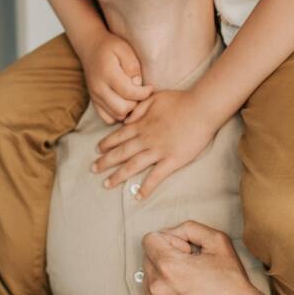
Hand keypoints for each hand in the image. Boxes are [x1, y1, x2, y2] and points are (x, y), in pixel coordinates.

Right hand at [78, 29, 152, 124]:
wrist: (90, 48)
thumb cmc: (111, 47)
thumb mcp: (125, 50)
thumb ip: (133, 67)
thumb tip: (138, 85)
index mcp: (108, 74)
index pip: (129, 93)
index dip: (144, 93)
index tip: (150, 87)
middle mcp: (99, 88)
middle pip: (122, 109)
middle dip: (136, 103)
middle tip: (141, 93)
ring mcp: (95, 97)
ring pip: (116, 116)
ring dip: (128, 110)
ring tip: (133, 97)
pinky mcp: (94, 102)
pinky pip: (107, 118)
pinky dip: (118, 114)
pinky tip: (124, 103)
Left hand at [93, 90, 221, 198]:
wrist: (201, 108)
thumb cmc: (180, 101)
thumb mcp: (154, 98)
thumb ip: (138, 109)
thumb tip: (126, 120)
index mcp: (141, 124)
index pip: (118, 136)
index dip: (106, 144)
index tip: (97, 150)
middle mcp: (145, 139)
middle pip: (120, 153)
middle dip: (104, 162)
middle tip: (93, 169)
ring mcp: (158, 151)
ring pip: (132, 166)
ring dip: (117, 176)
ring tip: (106, 184)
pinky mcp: (172, 161)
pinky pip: (156, 177)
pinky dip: (146, 188)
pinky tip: (138, 196)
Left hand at [141, 221, 291, 294]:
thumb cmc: (232, 283)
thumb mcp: (218, 241)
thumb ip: (190, 228)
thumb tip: (172, 233)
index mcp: (169, 266)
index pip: (149, 240)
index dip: (170, 240)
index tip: (186, 251)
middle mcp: (157, 288)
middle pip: (148, 259)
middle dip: (166, 257)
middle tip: (191, 267)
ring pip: (150, 280)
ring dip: (164, 278)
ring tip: (190, 285)